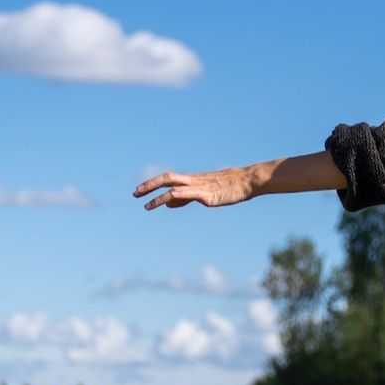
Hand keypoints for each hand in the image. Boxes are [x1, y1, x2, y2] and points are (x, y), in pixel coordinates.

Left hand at [133, 167, 259, 209]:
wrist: (248, 180)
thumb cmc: (232, 187)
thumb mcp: (207, 193)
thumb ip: (186, 198)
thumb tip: (169, 203)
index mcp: (193, 180)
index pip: (169, 180)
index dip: (154, 184)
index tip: (141, 190)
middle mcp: (193, 181)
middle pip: (166, 178)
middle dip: (150, 185)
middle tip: (135, 193)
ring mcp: (199, 186)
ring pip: (173, 186)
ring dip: (157, 195)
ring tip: (144, 205)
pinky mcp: (206, 194)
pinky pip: (186, 193)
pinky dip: (174, 196)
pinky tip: (166, 201)